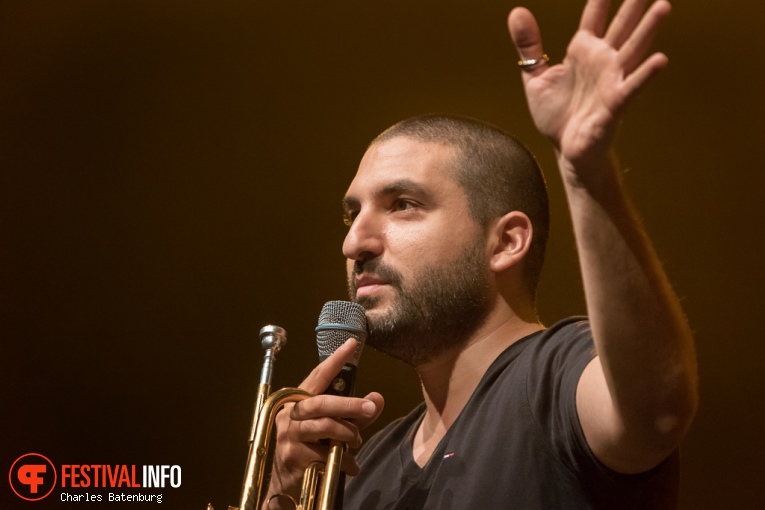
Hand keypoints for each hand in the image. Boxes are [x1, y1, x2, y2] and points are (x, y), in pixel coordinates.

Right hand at [266, 339, 383, 505]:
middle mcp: (291, 414)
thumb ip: (356, 415)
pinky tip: (351, 466)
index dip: (335, 360)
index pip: (318, 376)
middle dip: (349, 404)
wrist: (287, 485)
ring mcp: (289, 435)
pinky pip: (326, 453)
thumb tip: (377, 398)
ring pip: (325, 426)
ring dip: (348, 434)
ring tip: (357, 443)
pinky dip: (345, 460)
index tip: (352, 343)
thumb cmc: (312, 450)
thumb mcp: (337, 429)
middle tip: (369, 407)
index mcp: (299, 401)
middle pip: (321, 402)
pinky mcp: (293, 456)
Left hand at [508, 0, 670, 172]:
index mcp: (583, 51)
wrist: (565, 149)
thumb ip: (529, 46)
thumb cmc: (557, 115)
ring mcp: (611, 81)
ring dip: (648, 29)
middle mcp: (602, 61)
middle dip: (634, 5)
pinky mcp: (615, 104)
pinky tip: (661, 60)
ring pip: (633, 49)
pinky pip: (632, 87)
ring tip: (662, 6)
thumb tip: (517, 12)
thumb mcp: (535, 77)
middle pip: (621, 26)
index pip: (594, 16)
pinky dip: (645, 75)